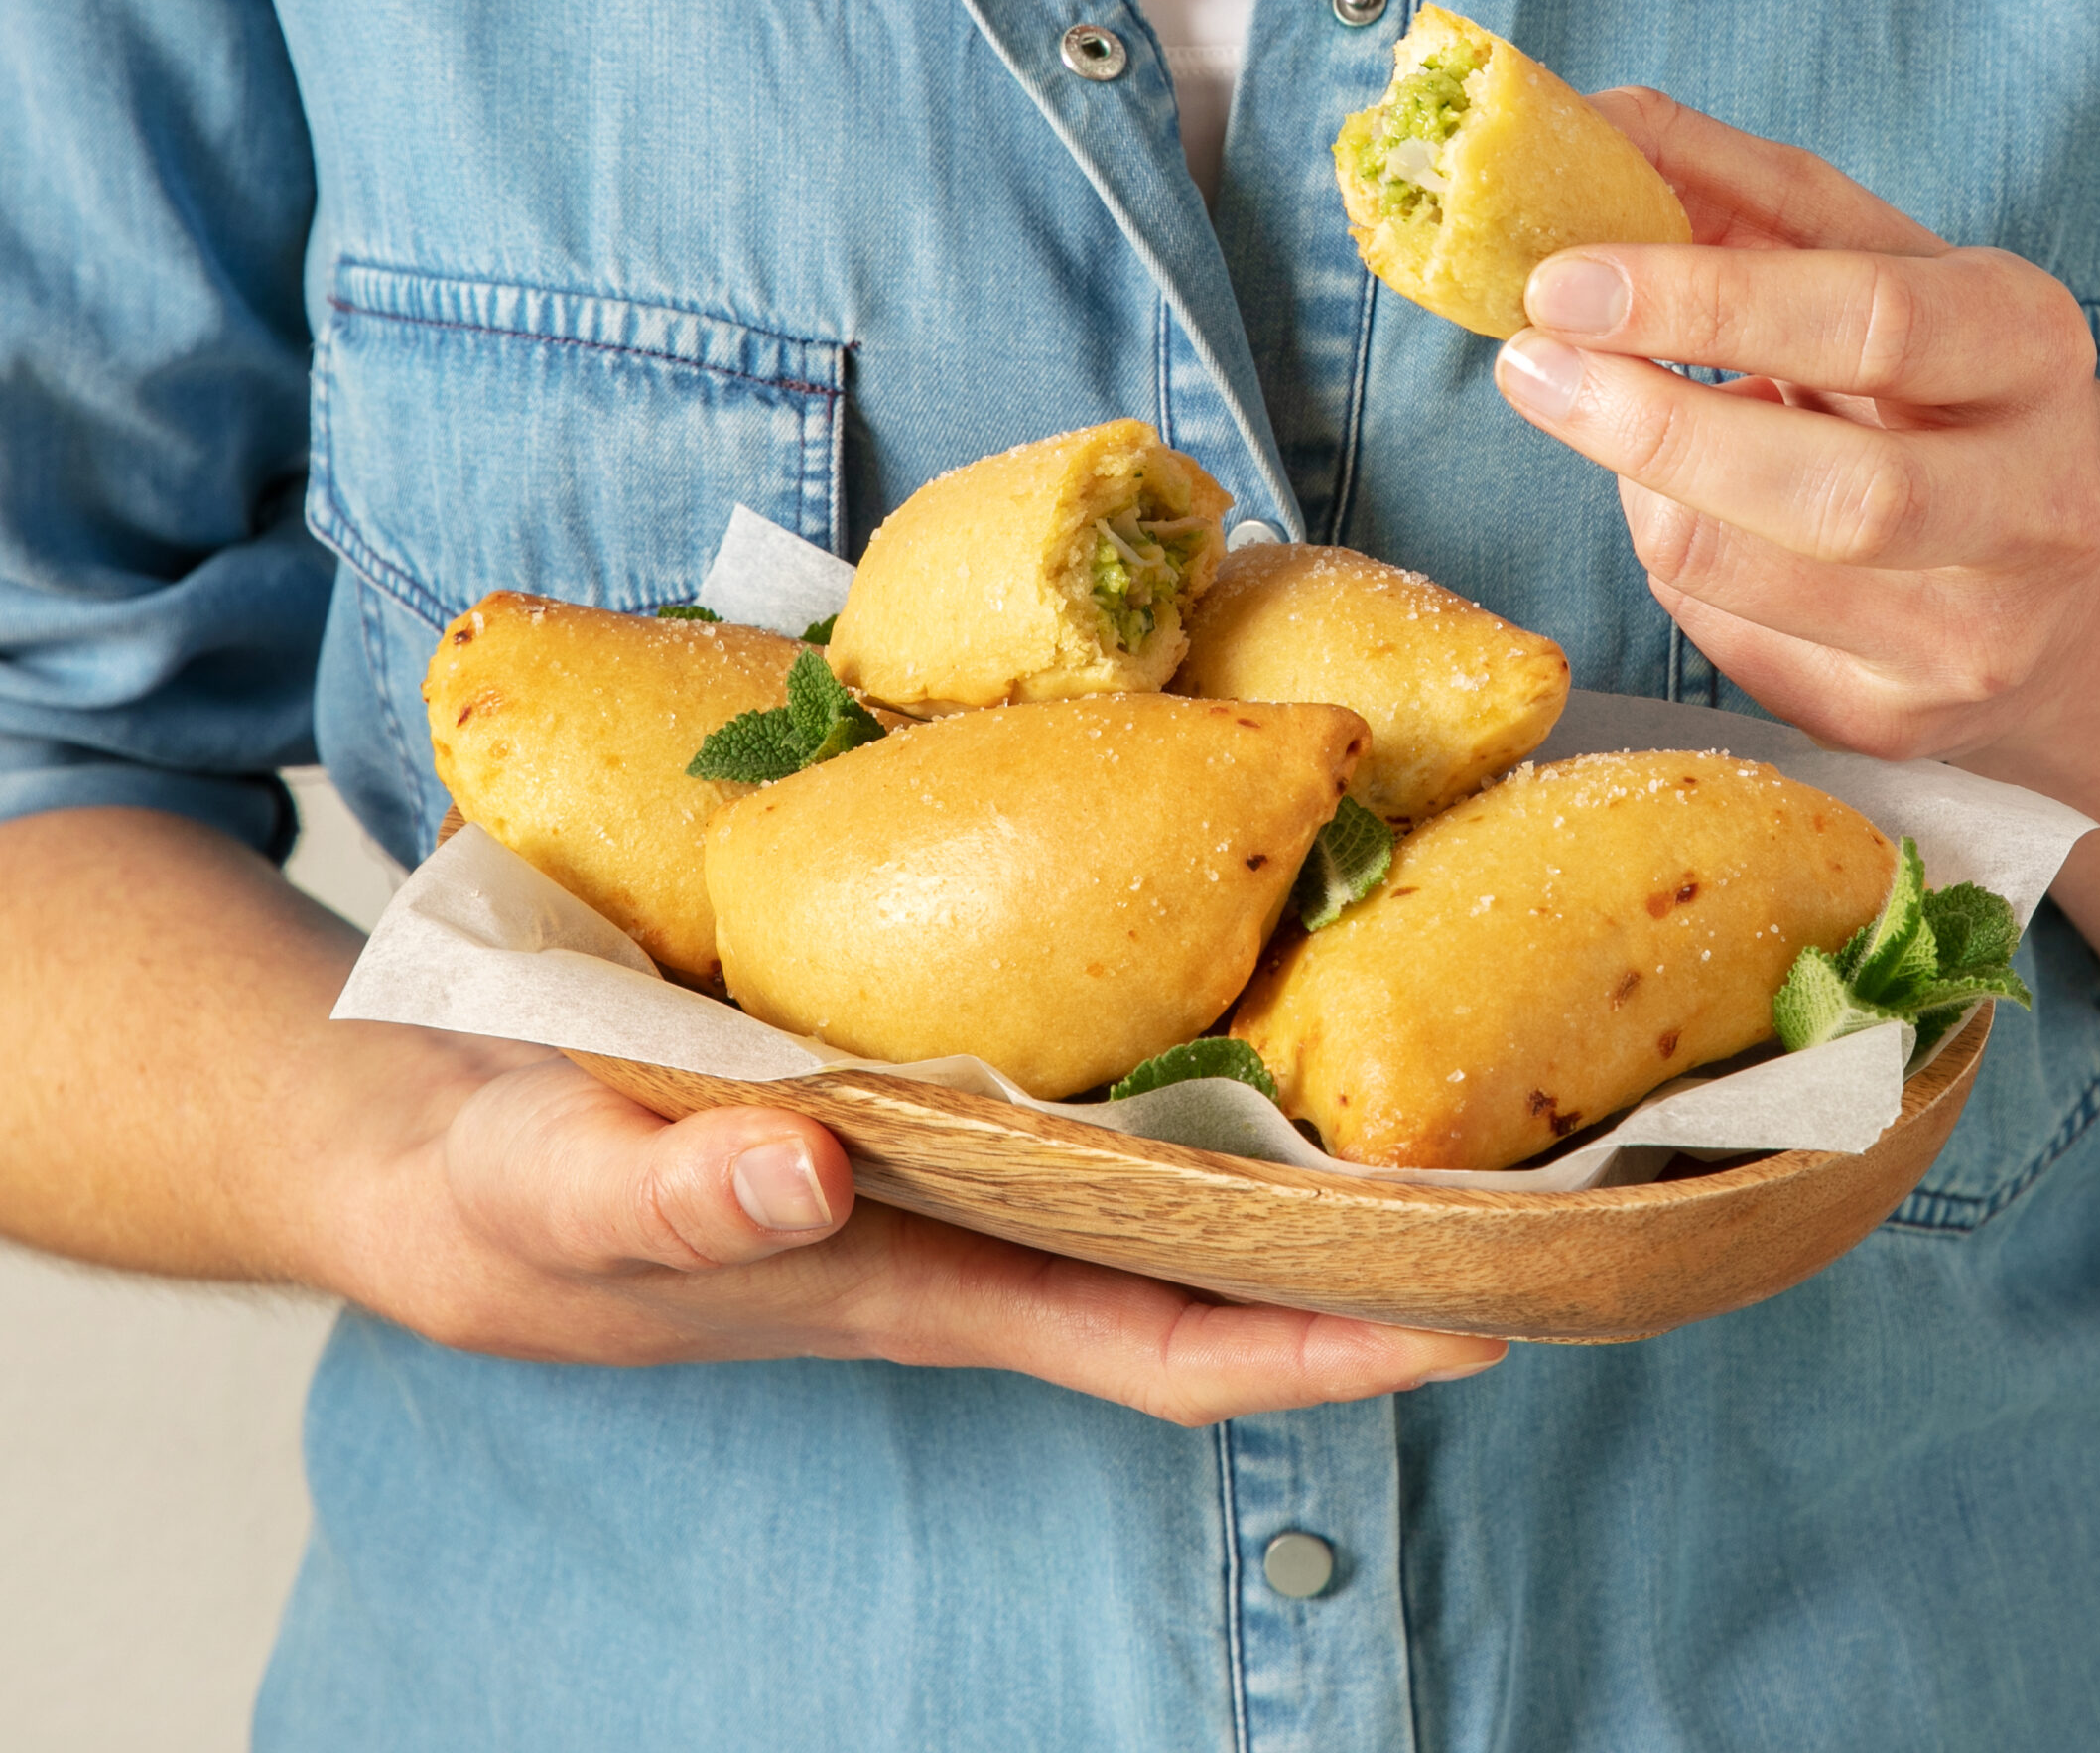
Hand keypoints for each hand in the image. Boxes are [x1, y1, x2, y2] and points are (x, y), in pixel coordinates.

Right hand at [331, 1036, 1502, 1424]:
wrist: (433, 1123)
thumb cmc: (502, 1192)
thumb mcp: (562, 1198)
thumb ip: (672, 1200)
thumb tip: (805, 1176)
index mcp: (929, 1274)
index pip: (1168, 1339)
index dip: (1327, 1341)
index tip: (1486, 1312)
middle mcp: (982, 1205)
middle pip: (1218, 1235)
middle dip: (1371, 1214)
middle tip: (1540, 1135)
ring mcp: (964, 1122)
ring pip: (1171, 1125)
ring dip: (1299, 1093)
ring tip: (1440, 996)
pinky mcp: (922, 1032)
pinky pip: (1086, 1021)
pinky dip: (1173, 982)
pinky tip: (1226, 885)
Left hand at [1490, 87, 2099, 765]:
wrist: (2078, 585)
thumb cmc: (1941, 386)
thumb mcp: (1876, 263)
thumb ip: (1740, 187)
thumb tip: (1590, 118)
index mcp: (2031, 348)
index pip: (1869, 321)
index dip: (1701, 301)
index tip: (1562, 281)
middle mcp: (2032, 507)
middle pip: (1832, 495)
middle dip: (1651, 426)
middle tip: (1528, 367)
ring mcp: (1971, 637)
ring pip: (1744, 576)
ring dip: (1642, 492)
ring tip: (1618, 427)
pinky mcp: (1894, 722)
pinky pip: (1720, 637)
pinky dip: (1675, 562)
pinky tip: (1698, 518)